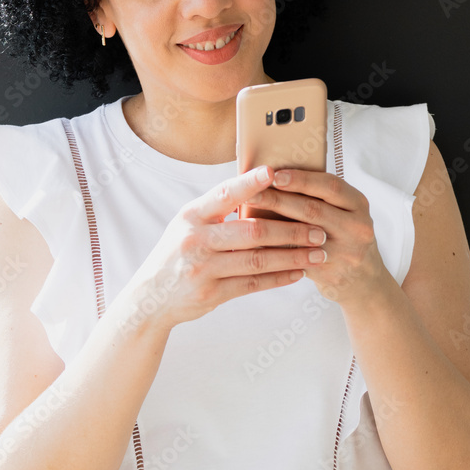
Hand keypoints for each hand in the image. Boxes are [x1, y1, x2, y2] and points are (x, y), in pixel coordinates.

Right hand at [116, 165, 329, 330]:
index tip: (276, 172)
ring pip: (258, 260)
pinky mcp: (211, 294)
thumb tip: (259, 186)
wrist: (150, 297)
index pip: (225, 194)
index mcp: (191, 216)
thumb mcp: (187, 224)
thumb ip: (218, 209)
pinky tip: (298, 272)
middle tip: (318, 228)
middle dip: (290, 230)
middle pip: (252, 231)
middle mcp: (195, 240)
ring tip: (318, 252)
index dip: (250, 183)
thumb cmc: (177, 253)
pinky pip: (253, 284)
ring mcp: (203, 269)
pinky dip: (279, 278)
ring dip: (292, 256)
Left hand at [246, 167, 390, 304]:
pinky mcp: (331, 273)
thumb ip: (320, 197)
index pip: (329, 185)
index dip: (301, 179)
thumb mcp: (344, 212)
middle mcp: (357, 226)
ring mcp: (346, 252)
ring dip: (273, 226)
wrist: (364, 281)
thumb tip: (272, 176)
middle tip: (251, 193)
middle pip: (313, 209)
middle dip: (278, 200)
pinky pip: (298, 259)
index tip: (274, 174)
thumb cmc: (343, 236)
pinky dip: (275, 250)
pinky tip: (255, 244)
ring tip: (248, 218)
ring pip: (303, 236)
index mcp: (357, 204)